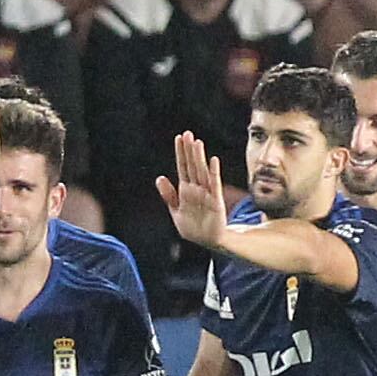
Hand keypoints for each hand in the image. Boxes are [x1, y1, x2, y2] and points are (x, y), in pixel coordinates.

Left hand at [156, 130, 229, 250]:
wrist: (208, 242)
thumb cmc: (193, 227)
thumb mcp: (176, 211)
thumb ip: (168, 195)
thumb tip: (159, 178)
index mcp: (186, 190)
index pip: (183, 167)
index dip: (181, 153)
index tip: (179, 138)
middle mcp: (197, 188)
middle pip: (192, 166)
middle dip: (190, 150)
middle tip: (188, 133)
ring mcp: (207, 193)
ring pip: (202, 172)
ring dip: (199, 157)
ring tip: (197, 143)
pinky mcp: (216, 201)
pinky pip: (215, 185)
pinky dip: (214, 173)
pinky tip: (213, 161)